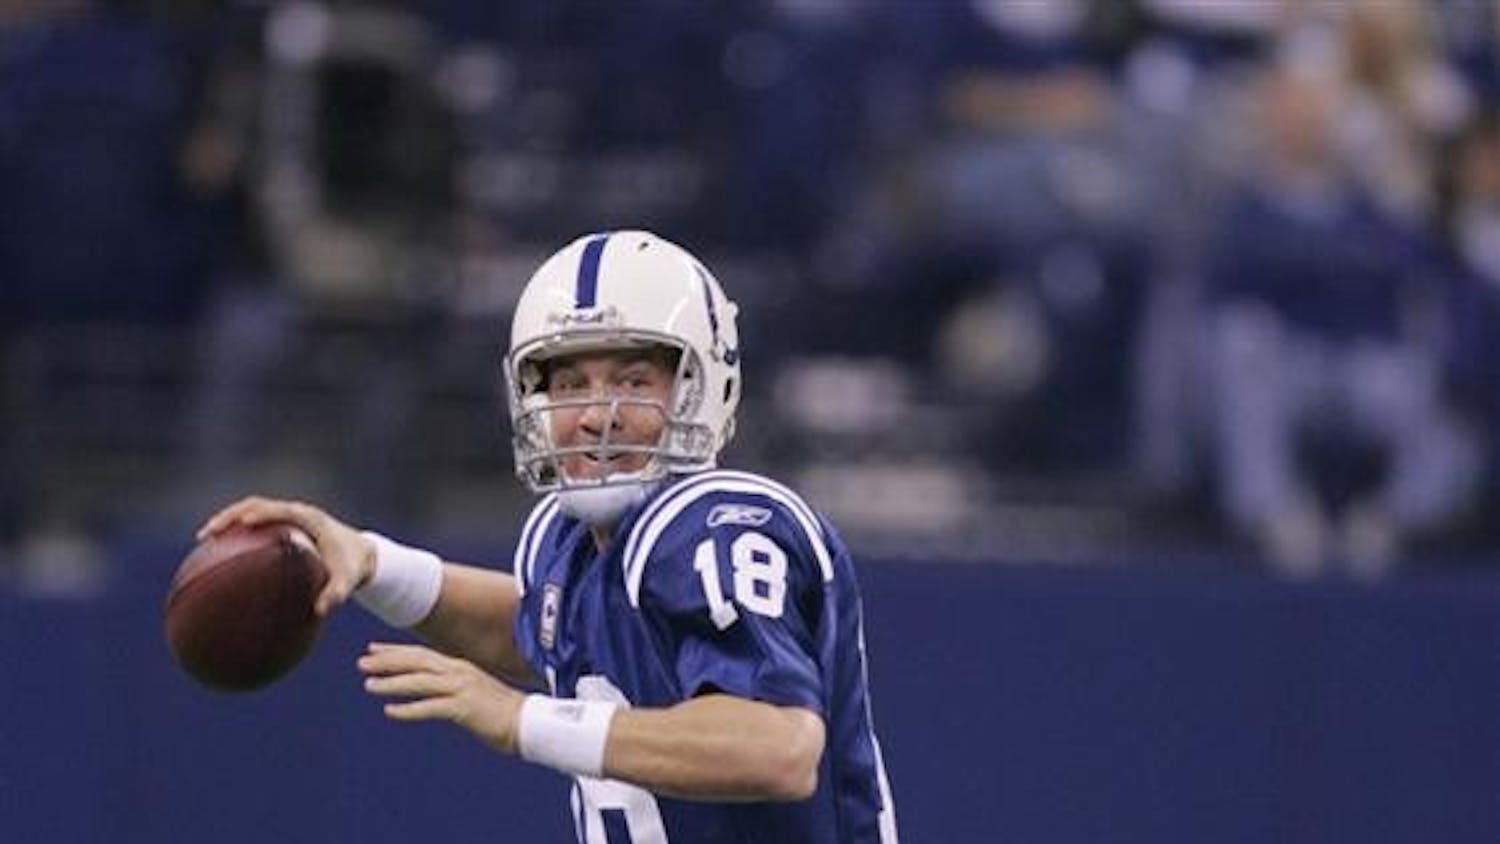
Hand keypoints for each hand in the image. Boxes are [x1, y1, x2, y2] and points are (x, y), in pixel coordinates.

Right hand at [196, 496, 374, 616]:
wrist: (362, 555)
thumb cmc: (353, 566)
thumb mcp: (348, 582)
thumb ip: (336, 595)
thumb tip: (320, 611)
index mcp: (308, 518)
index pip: (278, 510)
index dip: (257, 514)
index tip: (238, 525)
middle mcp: (295, 513)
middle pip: (255, 505)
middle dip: (230, 516)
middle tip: (207, 534)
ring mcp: (287, 518)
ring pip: (251, 511)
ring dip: (227, 521)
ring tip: (204, 540)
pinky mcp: (282, 526)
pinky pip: (255, 525)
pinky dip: (236, 533)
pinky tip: (218, 552)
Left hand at [359, 642, 525, 753]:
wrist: (530, 723)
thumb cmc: (501, 712)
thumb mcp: (474, 693)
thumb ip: (453, 689)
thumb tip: (434, 692)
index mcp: (460, 667)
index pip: (422, 655)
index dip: (396, 651)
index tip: (372, 650)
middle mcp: (459, 672)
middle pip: (418, 662)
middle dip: (388, 661)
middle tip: (362, 662)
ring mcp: (463, 688)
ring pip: (420, 682)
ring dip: (393, 683)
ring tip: (369, 685)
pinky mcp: (465, 708)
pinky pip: (431, 707)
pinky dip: (410, 709)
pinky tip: (391, 712)